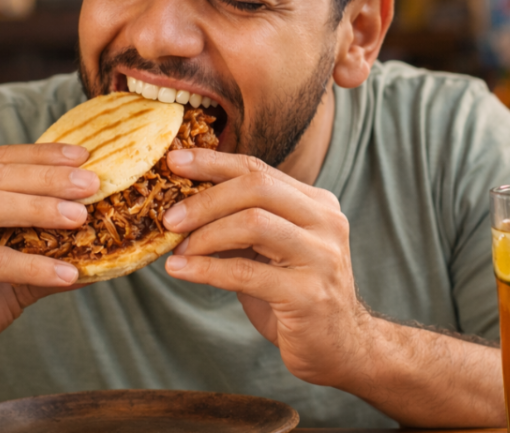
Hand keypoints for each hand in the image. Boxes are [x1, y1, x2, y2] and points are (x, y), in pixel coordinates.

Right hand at [0, 143, 99, 398]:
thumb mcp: (6, 274)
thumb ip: (42, 254)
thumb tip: (98, 252)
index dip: (41, 154)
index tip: (82, 156)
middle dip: (48, 176)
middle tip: (91, 183)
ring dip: (40, 207)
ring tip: (81, 217)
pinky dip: (33, 265)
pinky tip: (66, 274)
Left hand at [161, 148, 372, 386]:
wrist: (340, 347)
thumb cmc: (296, 294)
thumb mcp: (274, 249)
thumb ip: (245, 220)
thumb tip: (185, 200)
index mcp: (318, 204)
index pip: (259, 169)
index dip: (213, 162)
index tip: (174, 162)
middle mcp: (326, 222)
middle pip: (256, 187)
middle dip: (205, 199)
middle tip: (169, 218)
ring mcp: (321, 257)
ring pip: (252, 223)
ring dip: (204, 235)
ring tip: (176, 250)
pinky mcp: (308, 294)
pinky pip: (245, 273)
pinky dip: (205, 269)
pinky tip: (181, 271)